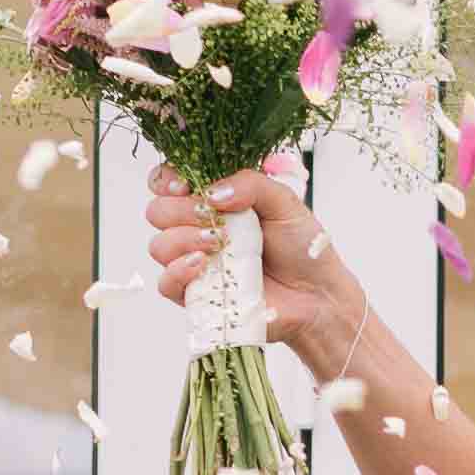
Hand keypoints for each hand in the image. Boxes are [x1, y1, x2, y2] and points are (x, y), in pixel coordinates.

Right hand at [142, 165, 374, 378]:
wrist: (318, 294)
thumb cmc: (302, 248)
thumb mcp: (284, 201)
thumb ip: (250, 183)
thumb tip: (212, 193)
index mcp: (214, 200)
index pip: (168, 181)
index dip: (167, 179)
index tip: (186, 185)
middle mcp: (198, 228)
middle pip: (157, 211)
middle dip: (178, 210)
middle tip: (211, 217)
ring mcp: (195, 262)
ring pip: (159, 246)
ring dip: (183, 239)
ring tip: (217, 243)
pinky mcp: (197, 295)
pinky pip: (165, 283)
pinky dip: (178, 271)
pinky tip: (202, 265)